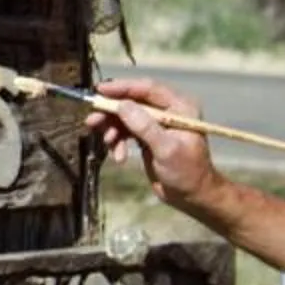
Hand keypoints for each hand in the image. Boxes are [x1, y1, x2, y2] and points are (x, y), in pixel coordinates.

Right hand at [82, 77, 220, 208]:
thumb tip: (122, 105)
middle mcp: (167, 110)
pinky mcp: (147, 137)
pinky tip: (119, 157)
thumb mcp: (166, 149)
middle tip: (92, 121)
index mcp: (179, 106)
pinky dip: (118, 142)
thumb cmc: (187, 172)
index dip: (123, 88)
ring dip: (113, 129)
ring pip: (125, 117)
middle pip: (132, 102)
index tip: (100, 90)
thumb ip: (144, 126)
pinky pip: (125, 131)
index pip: (147, 89)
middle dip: (111, 112)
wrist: (192, 197)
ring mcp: (156, 124)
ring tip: (108, 143)